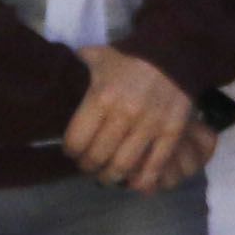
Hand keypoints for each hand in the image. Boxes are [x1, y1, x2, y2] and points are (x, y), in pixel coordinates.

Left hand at [64, 46, 194, 189]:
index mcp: (101, 98)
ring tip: (109, 175)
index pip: (76, 141)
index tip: (73, 152)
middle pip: (97, 157)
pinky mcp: (172, 131)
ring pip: (123, 165)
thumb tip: (58, 67)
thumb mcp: (100, 57)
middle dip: (89, 166)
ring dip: (112, 176)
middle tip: (90, 165)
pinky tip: (135, 183)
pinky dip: (143, 179)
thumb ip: (78, 65)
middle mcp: (123, 115)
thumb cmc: (132, 56)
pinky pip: (155, 163)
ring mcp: (150, 125)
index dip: (71, 152)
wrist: (176, 52)